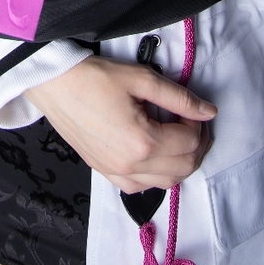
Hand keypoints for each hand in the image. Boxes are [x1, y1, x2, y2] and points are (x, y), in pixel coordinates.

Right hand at [24, 56, 215, 192]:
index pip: (190, 143)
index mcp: (142, 142)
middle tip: (192, 122)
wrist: (54, 84)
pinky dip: (156, 174)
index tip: (193, 109)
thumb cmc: (94, 77)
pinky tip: (154, 152)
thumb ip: (179, 98)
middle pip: (184, 168)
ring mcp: (116, 173)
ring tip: (176, 136)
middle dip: (196, 145)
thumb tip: (209, 111)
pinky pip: (141, 186)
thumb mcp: (141, 78)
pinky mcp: (105, 172)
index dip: (200, 124)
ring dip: (180, 162)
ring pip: (166, 183)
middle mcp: (130, 166)